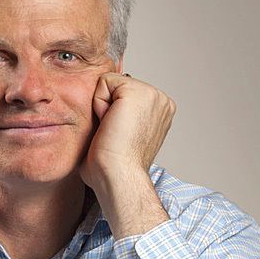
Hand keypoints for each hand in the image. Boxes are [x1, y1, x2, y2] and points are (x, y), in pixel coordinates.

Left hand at [78, 73, 176, 238]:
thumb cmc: (113, 168)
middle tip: (114, 135)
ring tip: (112, 131)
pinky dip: (99, 104)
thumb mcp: (119, 136)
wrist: (117, 177)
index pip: (121, 94)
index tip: (117, 137)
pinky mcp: (138, 91)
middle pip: (115, 86)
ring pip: (109, 83)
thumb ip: (116, 116)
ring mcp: (153, 94)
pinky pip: (104, 82)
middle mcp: (160, 101)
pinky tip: (110, 125)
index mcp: (159, 112)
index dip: (109, 113)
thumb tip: (101, 113)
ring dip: (102, 108)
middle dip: (106, 109)